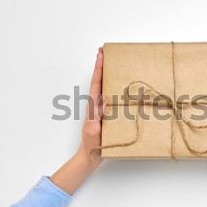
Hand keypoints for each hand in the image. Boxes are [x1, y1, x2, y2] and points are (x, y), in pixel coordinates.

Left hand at [78, 47, 106, 164]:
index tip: (101, 54)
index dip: (99, 68)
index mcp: (93, 106)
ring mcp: (99, 109)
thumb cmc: (92, 144)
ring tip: (110, 62)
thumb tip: (102, 99)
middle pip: (98, 80)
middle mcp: (96, 104)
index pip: (96, 82)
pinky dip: (111, 86)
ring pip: (103, 87)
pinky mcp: (104, 114)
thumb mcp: (94, 130)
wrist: (89, 156)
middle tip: (104, 51)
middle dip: (101, 65)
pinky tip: (117, 84)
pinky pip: (108, 96)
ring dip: (105, 73)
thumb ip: (96, 115)